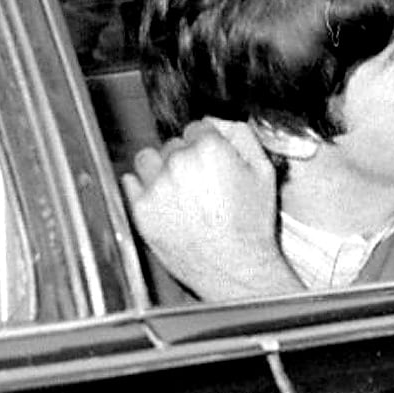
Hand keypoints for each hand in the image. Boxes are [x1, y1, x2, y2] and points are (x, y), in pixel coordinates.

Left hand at [121, 116, 297, 301]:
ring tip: (176, 190)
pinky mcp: (141, 209)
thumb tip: (216, 123)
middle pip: (173, 145)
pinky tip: (161, 201)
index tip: (210, 163)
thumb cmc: (251, 226)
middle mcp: (179, 163)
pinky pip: (130, 183)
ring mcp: (157, 186)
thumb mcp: (263, 172)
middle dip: (184, 159)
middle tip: (199, 185)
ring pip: (148, 159)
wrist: (236, 269)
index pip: (197, 129)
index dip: (206, 146)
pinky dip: (142, 188)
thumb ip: (241, 136)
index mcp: (209, 149)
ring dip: (159, 169)